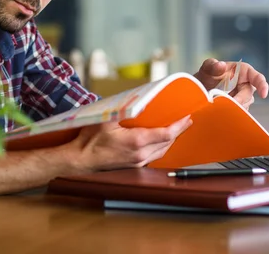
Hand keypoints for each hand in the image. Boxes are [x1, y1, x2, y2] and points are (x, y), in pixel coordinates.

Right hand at [71, 116, 192, 171]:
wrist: (80, 159)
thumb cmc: (90, 139)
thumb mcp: (106, 118)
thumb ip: (124, 110)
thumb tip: (139, 101)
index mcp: (136, 142)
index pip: (166, 134)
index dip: (179, 126)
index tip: (187, 118)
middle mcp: (140, 155)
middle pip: (167, 143)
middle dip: (178, 132)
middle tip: (185, 121)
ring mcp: (138, 162)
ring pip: (162, 152)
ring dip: (170, 140)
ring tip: (176, 129)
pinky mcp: (134, 166)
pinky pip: (153, 156)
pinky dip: (160, 147)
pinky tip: (159, 140)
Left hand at [194, 58, 268, 108]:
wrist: (201, 88)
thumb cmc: (208, 75)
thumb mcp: (208, 68)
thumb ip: (212, 65)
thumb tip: (220, 65)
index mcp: (244, 72)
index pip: (257, 78)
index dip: (262, 85)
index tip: (264, 94)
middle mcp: (246, 85)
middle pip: (248, 95)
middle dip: (239, 100)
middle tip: (227, 103)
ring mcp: (243, 98)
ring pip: (244, 105)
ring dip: (233, 107)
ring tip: (218, 105)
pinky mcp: (239, 108)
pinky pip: (239, 113)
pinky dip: (231, 113)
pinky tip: (221, 111)